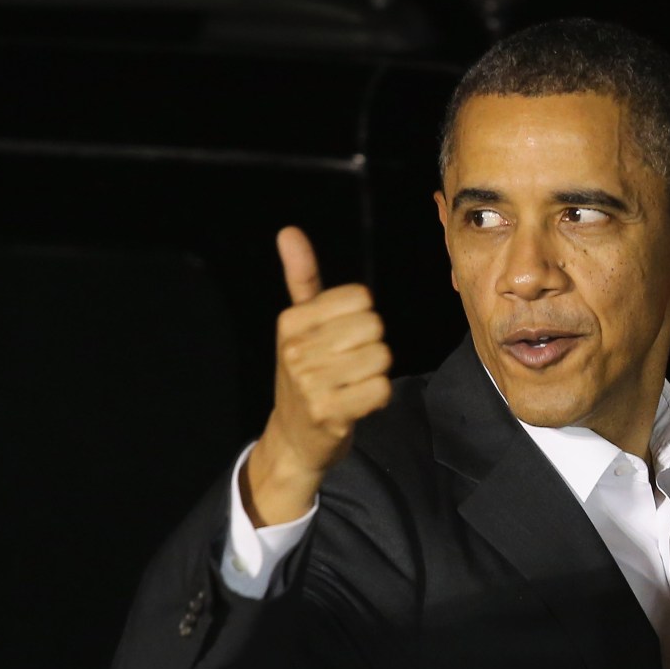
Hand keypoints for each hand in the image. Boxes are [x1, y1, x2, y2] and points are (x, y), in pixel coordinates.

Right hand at [243, 226, 391, 526]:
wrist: (293, 437)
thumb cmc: (305, 373)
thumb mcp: (299, 324)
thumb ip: (302, 277)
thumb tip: (289, 231)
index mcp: (291, 321)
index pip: (361, 298)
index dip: (362, 318)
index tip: (342, 337)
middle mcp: (295, 349)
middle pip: (375, 328)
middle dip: (372, 347)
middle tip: (349, 365)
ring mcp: (310, 383)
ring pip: (381, 358)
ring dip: (375, 373)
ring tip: (352, 384)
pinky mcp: (329, 413)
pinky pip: (381, 389)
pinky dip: (377, 397)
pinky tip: (357, 402)